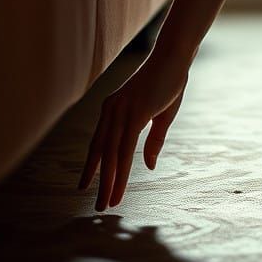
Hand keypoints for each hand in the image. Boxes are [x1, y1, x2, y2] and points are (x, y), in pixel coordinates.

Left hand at [77, 51, 189, 210]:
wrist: (175, 56)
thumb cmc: (170, 81)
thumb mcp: (162, 115)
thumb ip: (154, 140)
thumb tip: (149, 166)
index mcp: (114, 108)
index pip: (99, 143)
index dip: (93, 167)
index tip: (86, 187)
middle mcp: (112, 110)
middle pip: (101, 153)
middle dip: (99, 181)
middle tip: (98, 206)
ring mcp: (121, 111)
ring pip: (110, 155)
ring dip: (108, 181)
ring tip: (107, 203)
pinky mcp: (134, 113)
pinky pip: (124, 149)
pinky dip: (120, 170)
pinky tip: (119, 185)